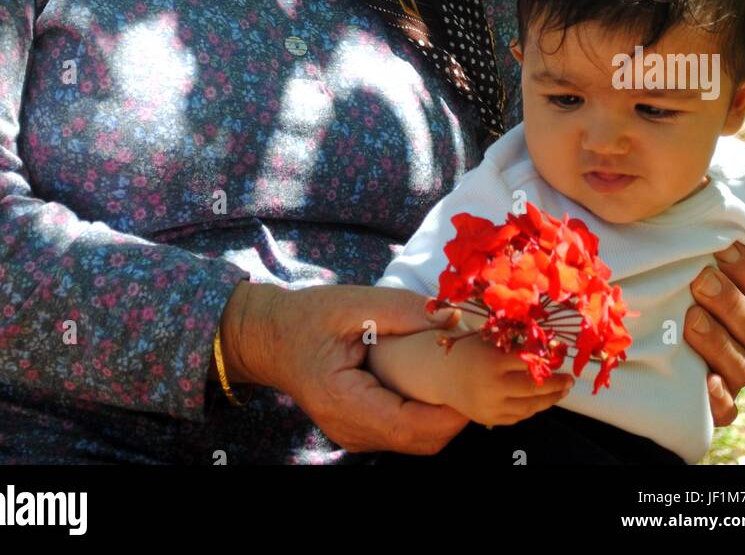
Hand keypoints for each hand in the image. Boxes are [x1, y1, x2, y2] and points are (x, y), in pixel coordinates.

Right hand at [218, 281, 475, 454]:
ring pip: (414, 441)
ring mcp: (354, 435)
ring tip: (460, 376)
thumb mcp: (354, 303)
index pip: (411, 427)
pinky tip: (434, 382)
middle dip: (455, 415)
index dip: (451, 412)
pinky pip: (401, 432)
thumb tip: (454, 317)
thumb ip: (405, 310)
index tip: (476, 380)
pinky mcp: (358, 429)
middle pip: (419, 441)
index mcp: (345, 402)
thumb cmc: (306, 317)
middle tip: (476, 375)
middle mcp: (350, 430)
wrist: (268, 337)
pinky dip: (424, 413)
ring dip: (442, 416)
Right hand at [425, 328, 574, 427]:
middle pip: (533, 387)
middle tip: (569, 380)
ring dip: (548, 400)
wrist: (441, 374)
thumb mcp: (490, 340)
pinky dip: (532, 409)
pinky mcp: (490, 419)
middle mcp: (492, 386)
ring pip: (529, 407)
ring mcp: (491, 405)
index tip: (561, 359)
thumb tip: (548, 346)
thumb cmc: (469, 351)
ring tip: (561, 392)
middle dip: (556, 384)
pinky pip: (518, 417)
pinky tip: (540, 401)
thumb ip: (515, 345)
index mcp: (493, 361)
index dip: (549, 361)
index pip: (530, 362)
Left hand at [685, 241, 744, 425]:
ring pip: (741, 362)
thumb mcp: (695, 254)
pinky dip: (718, 398)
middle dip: (728, 300)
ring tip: (690, 320)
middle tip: (699, 282)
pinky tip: (703, 383)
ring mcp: (735, 367)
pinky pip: (727, 407)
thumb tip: (700, 188)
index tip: (719, 248)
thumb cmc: (681, 278)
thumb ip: (701, 229)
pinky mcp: (717, 397)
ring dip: (717, 341)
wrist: (667, 329)